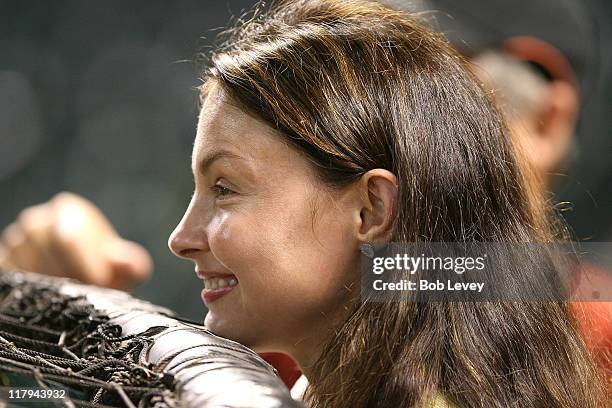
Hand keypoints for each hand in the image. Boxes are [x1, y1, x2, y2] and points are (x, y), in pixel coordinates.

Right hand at [0, 192, 151, 289]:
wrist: (83, 278)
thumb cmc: (105, 267)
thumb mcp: (124, 266)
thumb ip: (130, 264)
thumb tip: (127, 265)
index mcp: (67, 209)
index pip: (69, 237)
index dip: (85, 265)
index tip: (101, 284)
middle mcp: (35, 221)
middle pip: (46, 254)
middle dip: (71, 279)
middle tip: (89, 296)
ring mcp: (14, 243)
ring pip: (27, 271)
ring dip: (53, 291)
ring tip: (73, 299)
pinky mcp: (2, 263)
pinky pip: (12, 284)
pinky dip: (32, 297)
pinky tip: (51, 302)